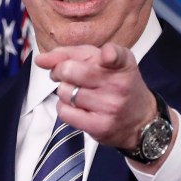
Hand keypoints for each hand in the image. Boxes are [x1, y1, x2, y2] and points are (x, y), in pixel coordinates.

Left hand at [35, 43, 157, 150]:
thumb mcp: (101, 61)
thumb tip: (40, 59)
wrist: (140, 120)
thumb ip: (70, 54)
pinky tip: (76, 106)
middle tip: (64, 73)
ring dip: (64, 90)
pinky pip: (65, 112)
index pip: (116, 56)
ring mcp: (110, 107)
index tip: (107, 56)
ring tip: (77, 92)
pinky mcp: (100, 126)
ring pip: (65, 91)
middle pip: (70, 70)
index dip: (109, 55)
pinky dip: (64, 107)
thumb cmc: (115, 84)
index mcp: (122, 63)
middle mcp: (119, 84)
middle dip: (59, 70)